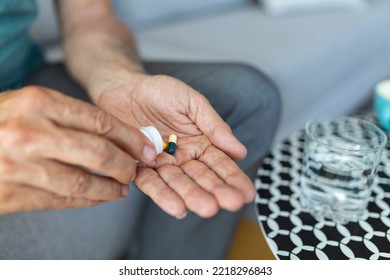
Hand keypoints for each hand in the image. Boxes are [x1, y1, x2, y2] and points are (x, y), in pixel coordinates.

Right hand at [0, 86, 155, 213]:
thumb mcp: (28, 104)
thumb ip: (67, 117)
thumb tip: (114, 137)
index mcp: (38, 102)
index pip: (100, 121)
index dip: (130, 138)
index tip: (146, 148)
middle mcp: (30, 133)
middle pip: (98, 153)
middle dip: (125, 165)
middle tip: (136, 170)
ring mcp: (19, 166)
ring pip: (83, 182)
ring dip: (110, 188)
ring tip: (122, 188)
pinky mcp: (11, 194)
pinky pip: (62, 199)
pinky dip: (87, 200)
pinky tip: (98, 197)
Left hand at [98, 74, 255, 217]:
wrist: (125, 88)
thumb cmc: (160, 91)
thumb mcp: (192, 102)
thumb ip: (214, 126)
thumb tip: (239, 151)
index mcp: (200, 143)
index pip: (220, 163)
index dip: (234, 178)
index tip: (247, 193)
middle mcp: (183, 158)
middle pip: (201, 177)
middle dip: (216, 190)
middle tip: (230, 203)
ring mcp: (161, 164)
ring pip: (178, 183)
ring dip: (192, 196)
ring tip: (206, 208)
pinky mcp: (138, 167)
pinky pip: (150, 182)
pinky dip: (162, 195)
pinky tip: (177, 208)